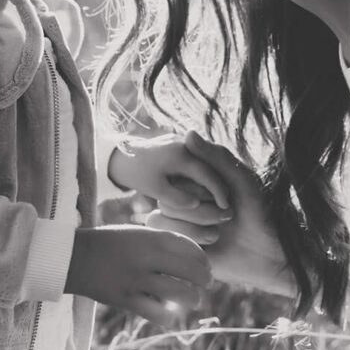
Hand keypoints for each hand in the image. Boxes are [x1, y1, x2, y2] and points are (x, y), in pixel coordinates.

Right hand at [64, 225, 210, 327]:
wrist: (74, 258)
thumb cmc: (109, 244)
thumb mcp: (136, 234)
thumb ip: (162, 243)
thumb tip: (192, 260)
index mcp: (150, 237)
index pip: (190, 247)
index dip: (203, 259)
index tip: (205, 266)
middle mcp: (146, 257)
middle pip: (191, 271)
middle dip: (204, 279)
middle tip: (206, 284)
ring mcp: (136, 279)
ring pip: (179, 293)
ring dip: (192, 299)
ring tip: (192, 300)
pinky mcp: (126, 299)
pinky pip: (157, 313)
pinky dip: (167, 315)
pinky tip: (168, 312)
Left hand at [109, 134, 234, 223]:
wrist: (120, 154)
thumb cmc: (137, 174)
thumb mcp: (155, 189)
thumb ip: (175, 198)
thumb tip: (195, 205)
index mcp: (181, 154)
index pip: (208, 175)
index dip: (219, 193)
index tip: (227, 208)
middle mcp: (186, 143)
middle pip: (212, 167)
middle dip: (221, 186)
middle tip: (229, 205)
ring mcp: (184, 140)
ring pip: (206, 162)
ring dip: (214, 178)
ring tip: (220, 198)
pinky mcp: (181, 142)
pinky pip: (198, 158)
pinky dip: (204, 172)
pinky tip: (207, 188)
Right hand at [146, 133, 295, 300]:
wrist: (265, 253)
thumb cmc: (259, 212)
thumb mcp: (241, 180)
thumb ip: (216, 157)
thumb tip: (189, 133)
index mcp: (196, 178)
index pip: (176, 171)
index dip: (200, 186)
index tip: (228, 197)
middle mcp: (182, 196)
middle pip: (167, 194)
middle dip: (201, 208)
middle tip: (229, 216)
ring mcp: (176, 221)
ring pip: (162, 215)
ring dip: (196, 224)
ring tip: (219, 232)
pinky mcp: (175, 244)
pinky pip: (164, 236)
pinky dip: (191, 239)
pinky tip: (211, 245)